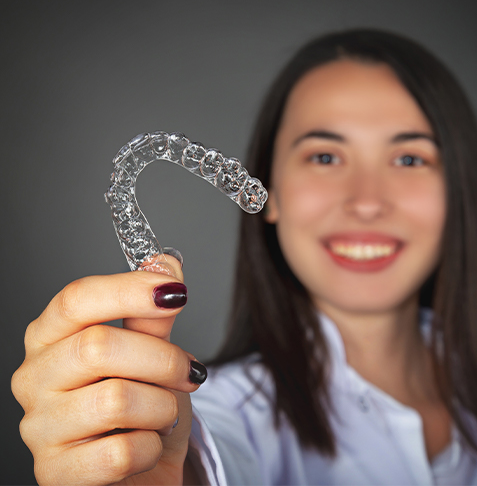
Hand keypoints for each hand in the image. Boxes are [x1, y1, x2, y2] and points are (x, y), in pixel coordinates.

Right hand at [11, 256, 203, 484]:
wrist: (142, 472)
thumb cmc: (143, 408)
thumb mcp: (152, 355)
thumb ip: (153, 313)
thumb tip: (165, 263)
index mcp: (51, 338)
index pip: (76, 298)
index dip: (129, 289)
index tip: (176, 290)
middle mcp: (35, 378)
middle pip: (99, 345)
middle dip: (162, 359)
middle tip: (190, 371)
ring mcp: (39, 428)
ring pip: (115, 400)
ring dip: (162, 405)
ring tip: (164, 412)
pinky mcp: (56, 474)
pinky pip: (120, 452)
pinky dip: (152, 446)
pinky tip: (146, 445)